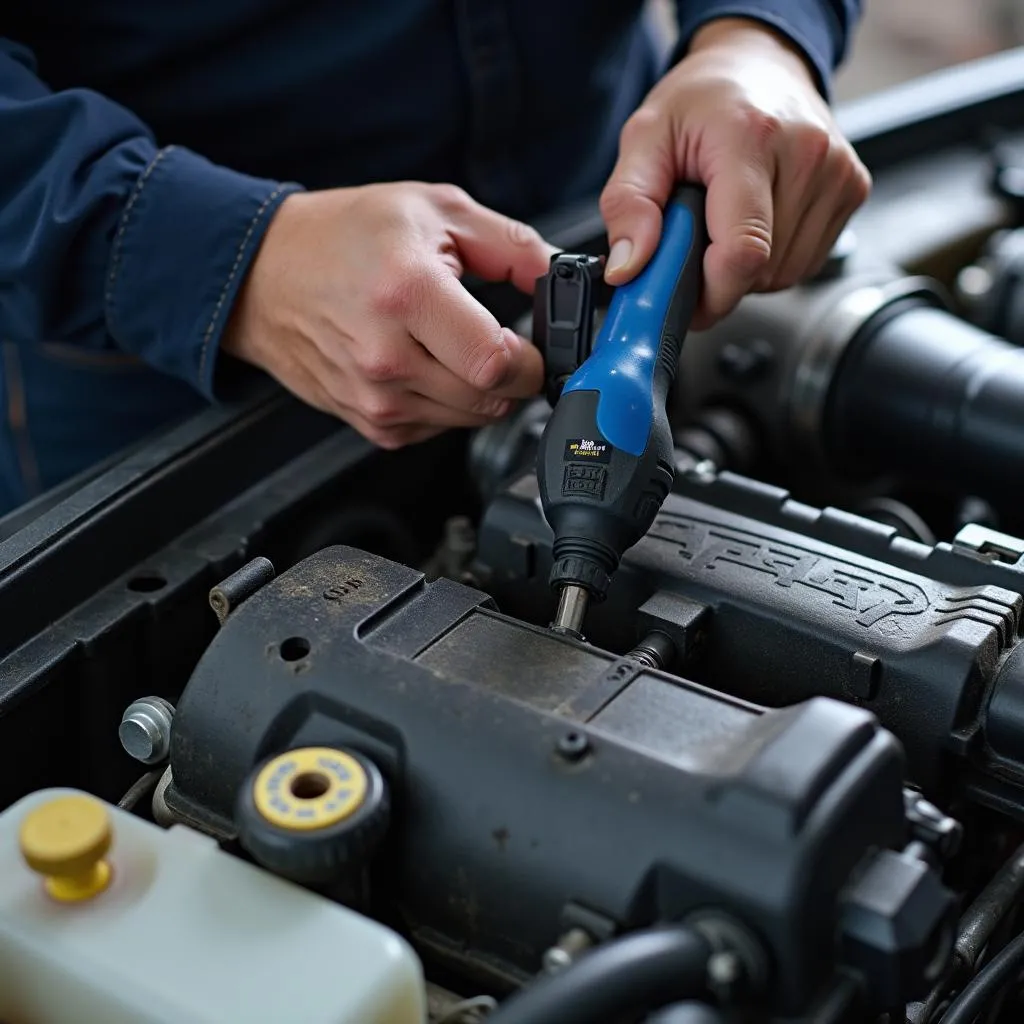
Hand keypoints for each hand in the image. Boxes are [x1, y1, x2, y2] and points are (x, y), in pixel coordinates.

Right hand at [223, 182, 551, 447]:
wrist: (262, 277)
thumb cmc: (340, 238)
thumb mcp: (432, 209)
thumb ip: (510, 243)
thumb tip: (558, 275)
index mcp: (406, 294)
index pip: (496, 363)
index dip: (532, 361)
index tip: (535, 345)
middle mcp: (386, 356)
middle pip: (489, 399)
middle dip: (513, 377)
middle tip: (500, 342)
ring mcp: (375, 398)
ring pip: (469, 419)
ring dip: (480, 391)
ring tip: (453, 344)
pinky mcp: (369, 424)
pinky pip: (437, 428)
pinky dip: (447, 403)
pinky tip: (425, 364)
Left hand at [600, 18, 870, 328]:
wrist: (758, 62)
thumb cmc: (702, 101)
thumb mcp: (644, 139)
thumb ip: (628, 205)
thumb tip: (628, 268)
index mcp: (751, 138)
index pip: (743, 251)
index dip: (710, 294)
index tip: (681, 301)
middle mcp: (807, 153)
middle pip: (761, 270)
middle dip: (718, 275)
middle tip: (695, 239)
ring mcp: (838, 173)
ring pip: (784, 274)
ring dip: (746, 270)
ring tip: (726, 223)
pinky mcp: (853, 189)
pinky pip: (805, 262)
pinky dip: (772, 260)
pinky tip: (756, 222)